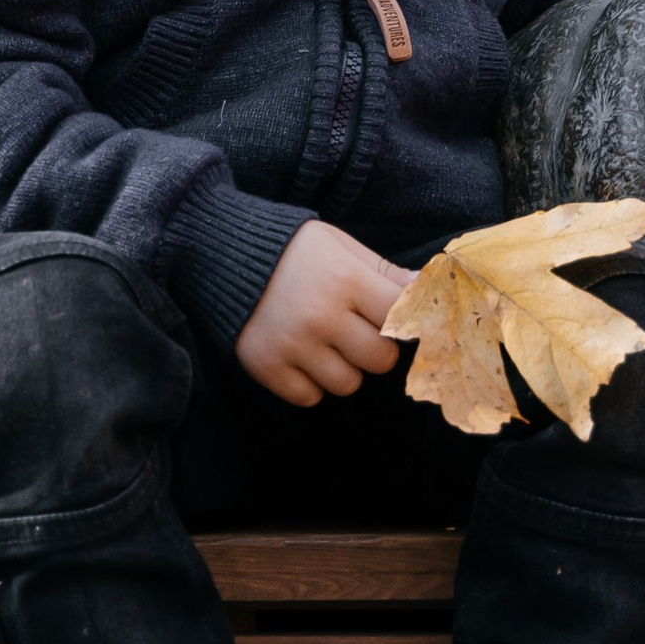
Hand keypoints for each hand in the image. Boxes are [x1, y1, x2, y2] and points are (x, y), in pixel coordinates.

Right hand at [236, 219, 408, 406]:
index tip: (390, 316)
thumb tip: (423, 289)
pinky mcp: (266, 366)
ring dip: (342, 368)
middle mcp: (321, 315)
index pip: (402, 317)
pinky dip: (309, 382)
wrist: (221, 254)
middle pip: (380, 360)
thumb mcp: (339, 246)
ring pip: (348, 384)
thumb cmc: (292, 250)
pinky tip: (300, 355)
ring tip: (323, 342)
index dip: (402, 319)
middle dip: (373, 347)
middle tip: (353, 330)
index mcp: (345, 279)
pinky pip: (310, 397)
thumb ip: (381, 271)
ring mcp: (293, 344)